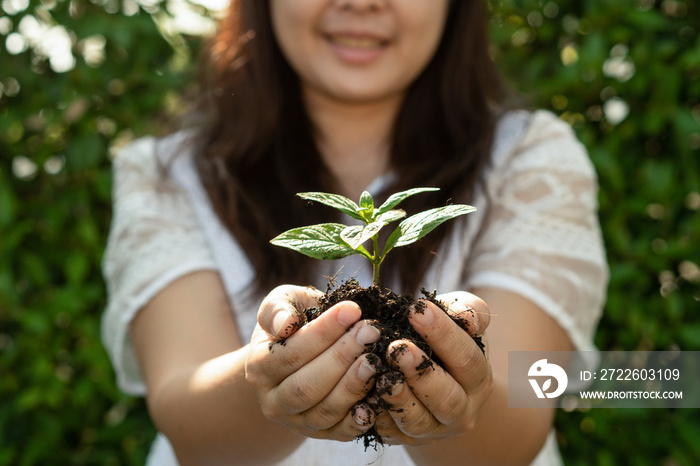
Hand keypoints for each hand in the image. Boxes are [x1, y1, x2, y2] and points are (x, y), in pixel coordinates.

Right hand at [244, 285, 381, 440]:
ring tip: (376, 360)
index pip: (290, 353)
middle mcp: (273, 401)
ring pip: (325, 411)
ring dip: (353, 386)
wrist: (298, 355)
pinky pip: (341, 432)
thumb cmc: (294, 322)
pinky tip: (376, 400)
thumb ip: (278, 308)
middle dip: (341, 358)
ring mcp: (296, 422)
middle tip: (370, 333)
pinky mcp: (321, 434)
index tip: (352, 310)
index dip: (323, 332)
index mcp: (258, 367)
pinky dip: (359, 419)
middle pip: (307, 386)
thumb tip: (285, 324)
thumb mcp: (281, 304)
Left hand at [372, 292, 491, 444]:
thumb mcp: (459, 320)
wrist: (434, 381)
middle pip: (446, 398)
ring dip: (398, 398)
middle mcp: (461, 410)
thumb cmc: (445, 340)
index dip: (443, 334)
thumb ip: (467, 311)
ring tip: (381, 375)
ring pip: (418, 422)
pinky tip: (363, 397)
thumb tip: (468, 319)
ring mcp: (433, 429)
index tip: (416, 311)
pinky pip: (390, 432)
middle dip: (421, 372)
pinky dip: (376, 416)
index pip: (466, 358)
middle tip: (397, 348)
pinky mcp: (405, 439)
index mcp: (477, 378)